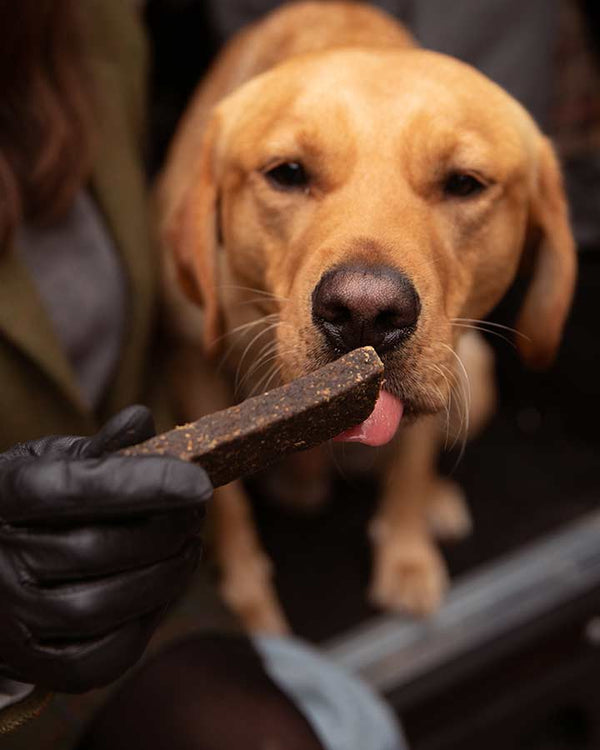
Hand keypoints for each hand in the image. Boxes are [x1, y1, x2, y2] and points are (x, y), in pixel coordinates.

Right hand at [0, 406, 211, 692]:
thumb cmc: (31, 506)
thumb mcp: (50, 463)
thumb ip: (99, 448)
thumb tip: (142, 420)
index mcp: (4, 495)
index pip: (75, 488)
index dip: (142, 484)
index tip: (199, 481)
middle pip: (95, 549)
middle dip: (164, 530)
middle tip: (196, 511)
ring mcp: (10, 620)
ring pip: (101, 607)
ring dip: (164, 576)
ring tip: (188, 546)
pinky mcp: (35, 664)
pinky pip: (103, 655)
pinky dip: (147, 621)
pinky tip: (165, 587)